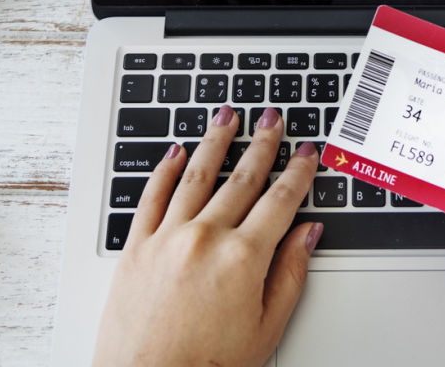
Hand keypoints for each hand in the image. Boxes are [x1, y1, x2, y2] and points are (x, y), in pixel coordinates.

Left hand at [93, 105, 321, 366]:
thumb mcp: (266, 329)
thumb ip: (290, 275)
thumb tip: (308, 234)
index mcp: (243, 258)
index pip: (280, 200)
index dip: (298, 171)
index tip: (306, 150)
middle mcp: (205, 236)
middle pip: (242, 178)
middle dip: (262, 144)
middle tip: (271, 118)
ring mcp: (168, 235)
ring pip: (197, 174)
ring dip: (215, 141)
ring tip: (227, 115)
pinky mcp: (137, 243)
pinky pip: (153, 195)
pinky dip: (165, 169)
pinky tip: (176, 151)